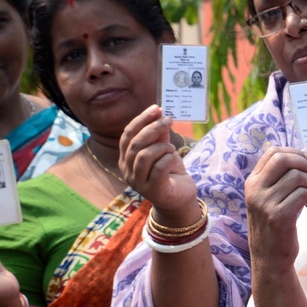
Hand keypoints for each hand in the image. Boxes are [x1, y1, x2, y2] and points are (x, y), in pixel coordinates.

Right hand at [119, 105, 197, 224]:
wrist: (179, 199)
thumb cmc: (169, 172)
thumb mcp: (163, 150)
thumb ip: (159, 135)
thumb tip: (159, 113)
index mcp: (126, 158)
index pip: (127, 135)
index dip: (140, 120)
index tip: (156, 108)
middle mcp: (127, 171)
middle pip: (135, 144)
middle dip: (152, 128)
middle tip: (168, 120)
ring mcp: (138, 182)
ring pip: (144, 156)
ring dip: (161, 147)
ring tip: (172, 148)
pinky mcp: (153, 191)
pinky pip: (158, 169)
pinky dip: (168, 159)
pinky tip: (174, 157)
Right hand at [245, 147, 306, 271]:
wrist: (269, 259)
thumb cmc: (273, 227)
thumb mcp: (268, 199)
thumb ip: (279, 179)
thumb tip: (303, 155)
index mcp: (252, 183)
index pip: (272, 152)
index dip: (294, 152)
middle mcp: (255, 190)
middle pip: (284, 159)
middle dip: (304, 164)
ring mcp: (265, 203)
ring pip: (297, 177)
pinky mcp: (278, 216)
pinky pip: (303, 194)